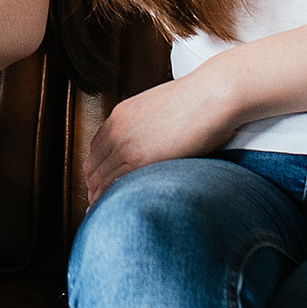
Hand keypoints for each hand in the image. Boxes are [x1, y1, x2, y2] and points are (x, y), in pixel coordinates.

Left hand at [81, 67, 240, 196]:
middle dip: (95, 188)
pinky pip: (114, 185)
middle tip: (103, 205)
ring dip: (102, 197)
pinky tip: (119, 210)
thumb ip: (149, 126)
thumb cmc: (200, 100)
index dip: (97, 171)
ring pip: (100, 179)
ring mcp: (125, 144)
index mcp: (120, 115)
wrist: (213, 94)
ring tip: (109, 213)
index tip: (103, 184)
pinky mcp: (140, 159)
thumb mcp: (162, 108)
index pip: (96, 150)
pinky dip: (112, 200)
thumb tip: (157, 142)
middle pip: (93, 167)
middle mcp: (117, 129)